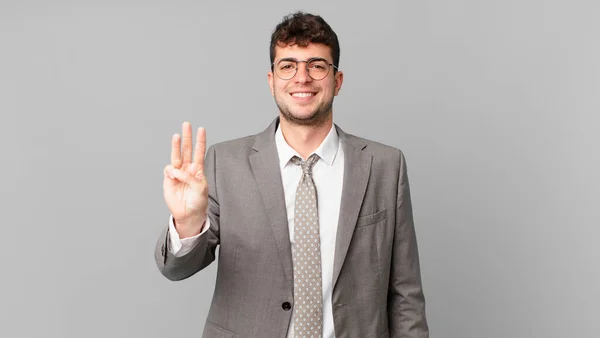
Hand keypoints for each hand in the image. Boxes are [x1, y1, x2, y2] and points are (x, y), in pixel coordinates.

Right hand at [163, 122, 207, 237]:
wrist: (188, 214)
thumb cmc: (197, 201)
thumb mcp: (200, 188)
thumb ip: (190, 178)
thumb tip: (177, 170)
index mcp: (198, 170)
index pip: (199, 152)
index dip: (200, 141)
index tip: (201, 129)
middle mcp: (187, 169)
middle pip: (187, 149)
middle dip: (187, 137)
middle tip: (186, 124)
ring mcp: (177, 173)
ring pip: (176, 156)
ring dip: (176, 145)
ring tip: (177, 136)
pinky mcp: (168, 179)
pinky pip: (168, 170)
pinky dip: (171, 170)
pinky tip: (174, 175)